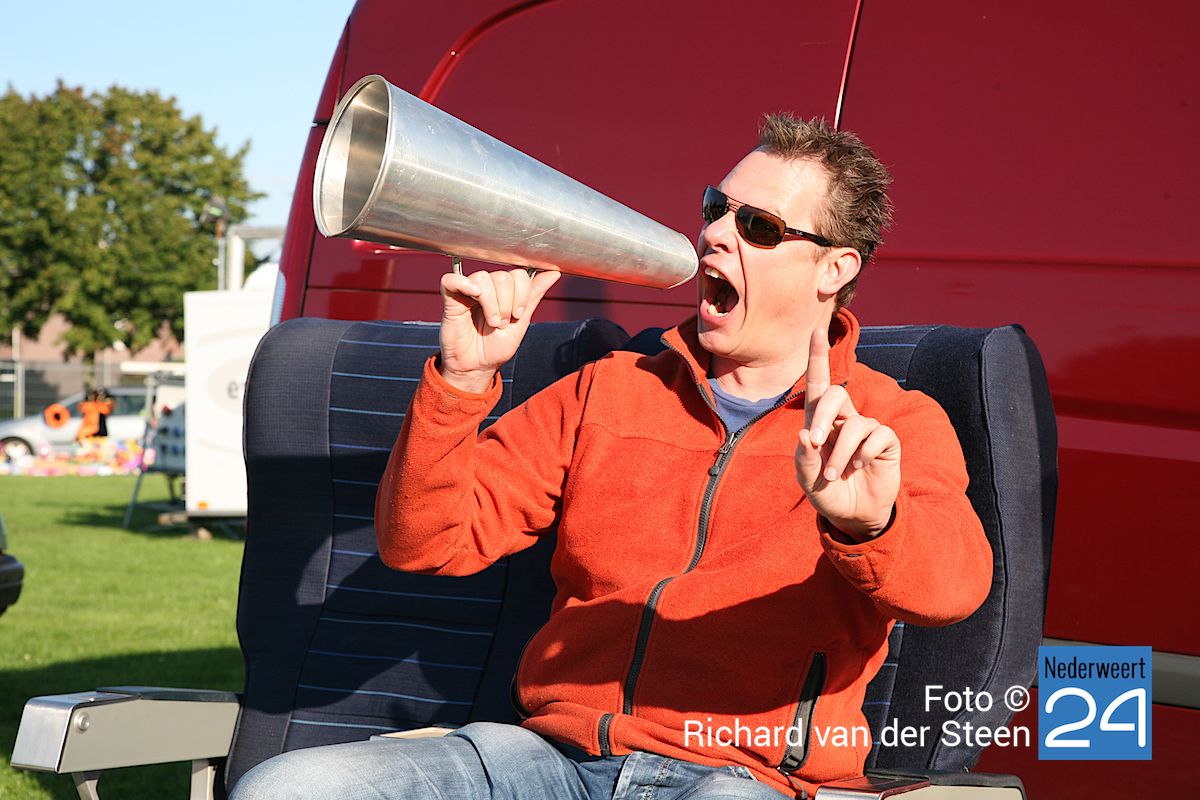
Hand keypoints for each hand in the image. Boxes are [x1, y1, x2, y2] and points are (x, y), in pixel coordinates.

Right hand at [439, 267, 560, 392]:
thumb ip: (533, 296)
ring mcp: (467, 292)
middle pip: (502, 277)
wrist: (477, 367)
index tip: (518, 315)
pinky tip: (474, 295)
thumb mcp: (520, 323)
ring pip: (482, 278)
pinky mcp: (450, 299)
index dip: (522, 293)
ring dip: (491, 303)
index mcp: (504, 291)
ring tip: (491, 323)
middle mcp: (486, 288)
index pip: (518, 274)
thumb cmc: (496, 347)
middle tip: (502, 324)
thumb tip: (554, 273)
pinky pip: (451, 280)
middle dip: (507, 303)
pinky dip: (463, 283)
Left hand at [795, 325, 900, 539]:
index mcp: (820, 421)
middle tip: (816, 441)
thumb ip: (803, 459)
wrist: (854, 515)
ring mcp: (866, 428)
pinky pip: (877, 436)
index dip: (818, 356)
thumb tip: (805, 434)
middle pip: (836, 394)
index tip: (817, 330)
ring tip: (835, 475)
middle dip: (824, 416)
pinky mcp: (886, 441)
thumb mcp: (807, 479)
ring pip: (855, 424)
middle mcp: (844, 418)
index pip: (818, 383)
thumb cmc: (827, 492)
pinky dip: (863, 454)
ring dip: (840, 453)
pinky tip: (859, 467)